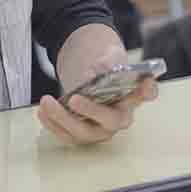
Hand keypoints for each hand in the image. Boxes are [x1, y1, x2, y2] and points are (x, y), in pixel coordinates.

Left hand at [38, 44, 158, 145]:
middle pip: (111, 120)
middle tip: (75, 99)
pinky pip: (67, 135)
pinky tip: (42, 112)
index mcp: (132, 95)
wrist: (90, 76)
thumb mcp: (106, 56)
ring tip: (46, 101)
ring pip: (84, 132)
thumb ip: (105, 61)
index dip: (148, 90)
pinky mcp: (83, 134)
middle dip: (92, 111)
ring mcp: (101, 129)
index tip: (146, 84)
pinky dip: (53, 124)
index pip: (147, 93)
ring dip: (63, 118)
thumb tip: (95, 72)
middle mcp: (120, 116)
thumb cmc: (104, 67)